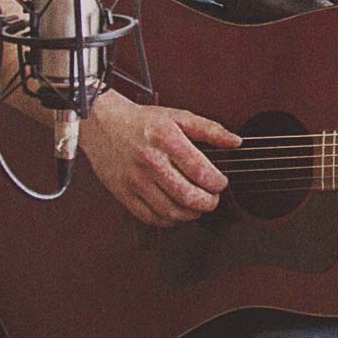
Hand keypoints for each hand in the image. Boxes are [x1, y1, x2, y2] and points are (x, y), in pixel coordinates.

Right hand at [81, 90, 240, 226]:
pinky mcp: (123, 193)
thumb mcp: (178, 116)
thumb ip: (209, 129)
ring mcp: (135, 180)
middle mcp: (150, 161)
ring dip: (191, 214)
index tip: (221, 183)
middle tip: (212, 199)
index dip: (217, 183)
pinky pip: (150, 217)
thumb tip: (236, 142)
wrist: (102, 123)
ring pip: (171, 211)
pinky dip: (169, 220)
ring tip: (196, 206)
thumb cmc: (141, 121)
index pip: (201, 172)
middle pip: (188, 196)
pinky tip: (176, 212)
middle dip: (208, 202)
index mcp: (166, 139)